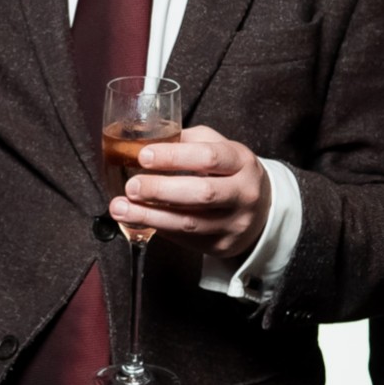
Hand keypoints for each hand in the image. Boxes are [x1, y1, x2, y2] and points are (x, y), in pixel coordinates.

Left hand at [110, 126, 269, 260]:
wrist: (262, 211)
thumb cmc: (232, 173)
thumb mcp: (220, 148)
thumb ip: (188, 141)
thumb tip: (147, 139)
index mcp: (241, 162)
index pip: (209, 157)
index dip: (174, 157)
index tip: (144, 156)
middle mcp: (243, 193)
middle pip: (201, 193)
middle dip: (160, 189)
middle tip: (131, 186)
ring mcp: (234, 223)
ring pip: (189, 223)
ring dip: (150, 216)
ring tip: (121, 208)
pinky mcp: (222, 245)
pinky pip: (185, 239)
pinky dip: (158, 228)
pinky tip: (138, 220)